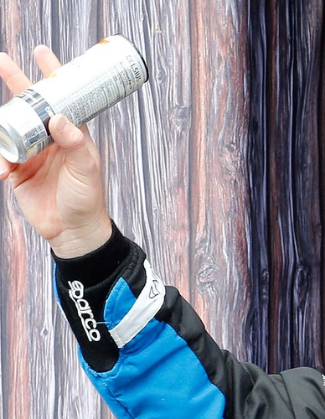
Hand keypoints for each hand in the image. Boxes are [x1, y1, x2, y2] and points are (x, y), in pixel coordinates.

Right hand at [0, 45, 111, 257]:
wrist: (72, 231)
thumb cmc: (87, 198)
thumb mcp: (86, 169)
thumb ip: (74, 144)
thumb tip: (59, 119)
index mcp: (71, 133)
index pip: (61, 98)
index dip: (52, 75)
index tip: (42, 52)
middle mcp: (49, 138)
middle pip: (28, 104)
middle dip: (15, 81)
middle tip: (2, 59)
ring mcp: (31, 152)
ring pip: (9, 128)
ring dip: (1, 130)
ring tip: (6, 157)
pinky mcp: (17, 169)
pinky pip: (0, 156)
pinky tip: (2, 173)